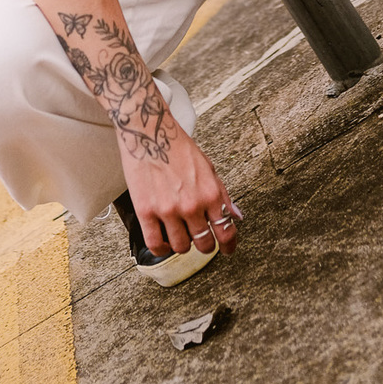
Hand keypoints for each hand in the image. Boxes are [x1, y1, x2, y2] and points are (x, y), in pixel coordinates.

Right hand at [118, 107, 239, 259]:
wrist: (149, 133)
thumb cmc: (179, 148)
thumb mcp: (209, 168)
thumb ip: (223, 195)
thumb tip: (236, 216)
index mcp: (211, 193)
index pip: (226, 231)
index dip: (229, 246)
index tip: (227, 250)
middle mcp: (192, 205)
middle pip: (204, 244)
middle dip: (205, 245)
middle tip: (200, 240)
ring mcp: (168, 210)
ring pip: (180, 247)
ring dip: (182, 245)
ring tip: (179, 235)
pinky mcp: (146, 211)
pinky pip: (155, 244)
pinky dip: (161, 249)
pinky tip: (163, 242)